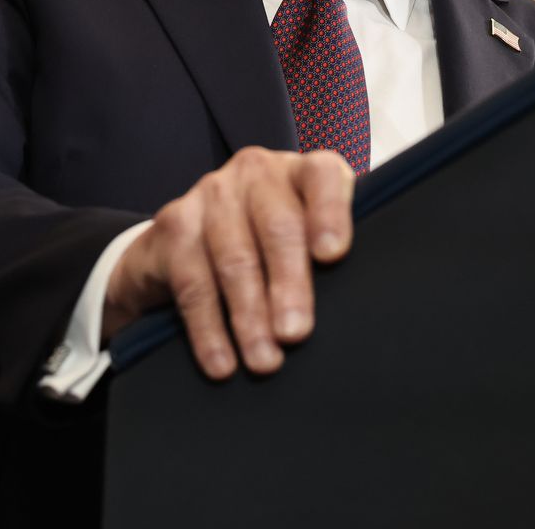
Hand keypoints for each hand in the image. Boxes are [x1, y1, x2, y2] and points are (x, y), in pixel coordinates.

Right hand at [104, 147, 354, 377]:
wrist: (187, 240)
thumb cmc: (269, 242)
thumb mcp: (306, 236)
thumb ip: (331, 255)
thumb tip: (359, 306)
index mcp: (300, 171)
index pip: (323, 175)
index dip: (330, 212)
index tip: (333, 255)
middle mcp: (256, 172)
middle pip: (278, 226)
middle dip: (289, 285)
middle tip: (296, 333)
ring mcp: (211, 193)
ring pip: (235, 259)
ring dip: (249, 317)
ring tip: (265, 361)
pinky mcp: (174, 224)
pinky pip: (193, 283)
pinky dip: (209, 329)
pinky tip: (223, 361)